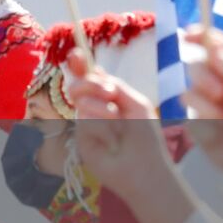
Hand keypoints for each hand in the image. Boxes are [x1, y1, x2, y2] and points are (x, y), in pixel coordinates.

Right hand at [67, 52, 193, 222]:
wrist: (144, 168)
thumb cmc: (146, 137)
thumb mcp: (136, 104)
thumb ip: (115, 85)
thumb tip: (95, 70)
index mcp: (109, 98)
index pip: (91, 76)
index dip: (81, 64)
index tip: (76, 54)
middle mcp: (94, 107)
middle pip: (79, 83)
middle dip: (91, 83)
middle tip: (109, 94)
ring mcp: (84, 121)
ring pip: (79, 98)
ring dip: (98, 105)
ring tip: (115, 119)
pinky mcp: (78, 136)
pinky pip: (82, 119)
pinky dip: (99, 123)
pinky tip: (111, 136)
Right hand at [183, 27, 222, 202]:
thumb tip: (212, 47)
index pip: (217, 46)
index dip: (201, 36)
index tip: (188, 34)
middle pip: (198, 65)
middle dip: (205, 76)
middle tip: (221, 92)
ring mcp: (213, 104)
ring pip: (190, 89)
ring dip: (208, 102)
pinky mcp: (202, 124)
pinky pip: (190, 112)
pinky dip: (206, 118)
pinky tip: (222, 129)